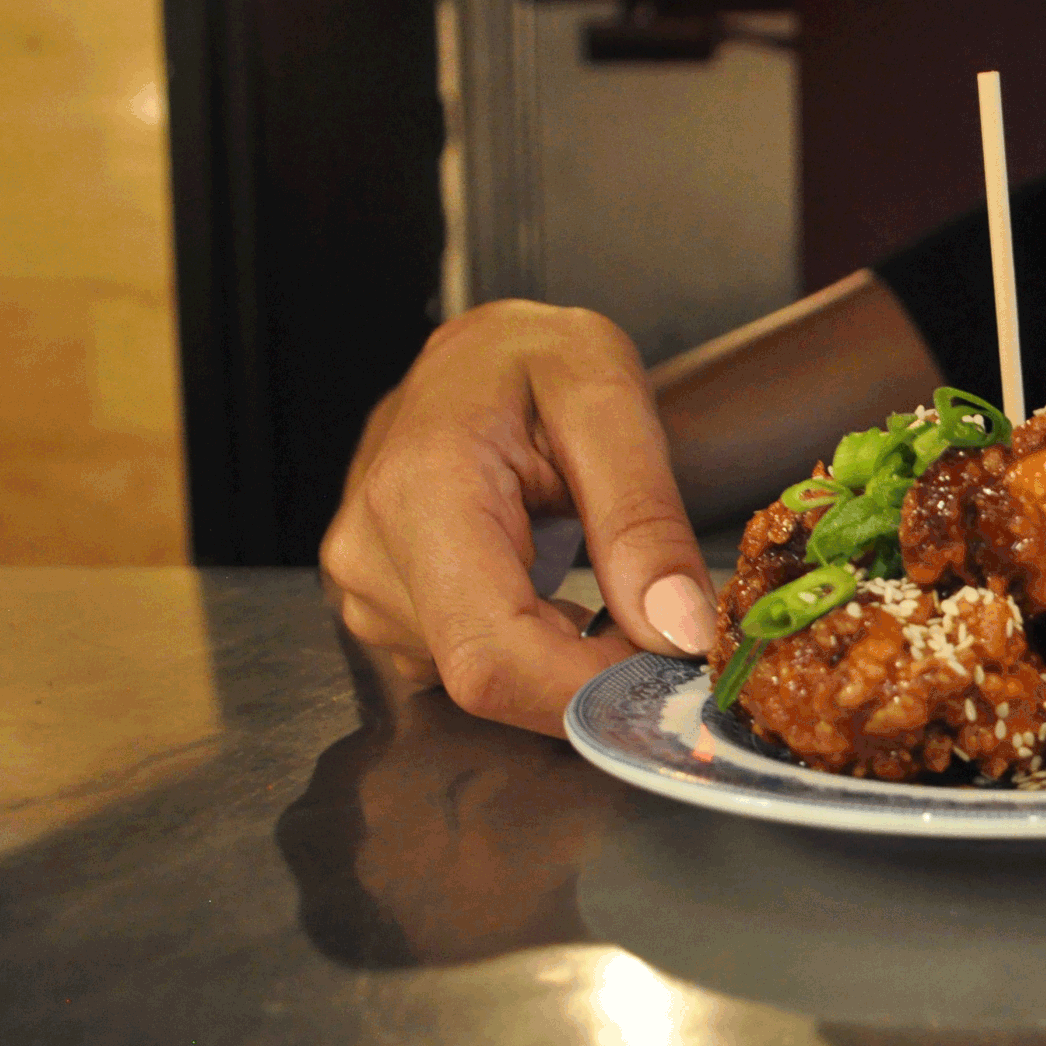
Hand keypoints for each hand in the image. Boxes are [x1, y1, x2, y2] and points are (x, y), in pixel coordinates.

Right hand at [321, 301, 718, 735]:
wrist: (473, 353)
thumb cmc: (535, 360)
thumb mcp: (609, 400)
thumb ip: (643, 519)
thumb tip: (679, 633)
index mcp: (422, 493)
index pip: (494, 658)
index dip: (591, 692)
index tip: (673, 675)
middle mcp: (373, 554)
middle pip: (493, 681)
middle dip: (595, 678)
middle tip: (665, 626)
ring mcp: (366, 590)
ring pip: (490, 683)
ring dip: (570, 662)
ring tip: (606, 584)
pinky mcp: (383, 611)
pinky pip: (475, 667)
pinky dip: (540, 653)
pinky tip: (561, 594)